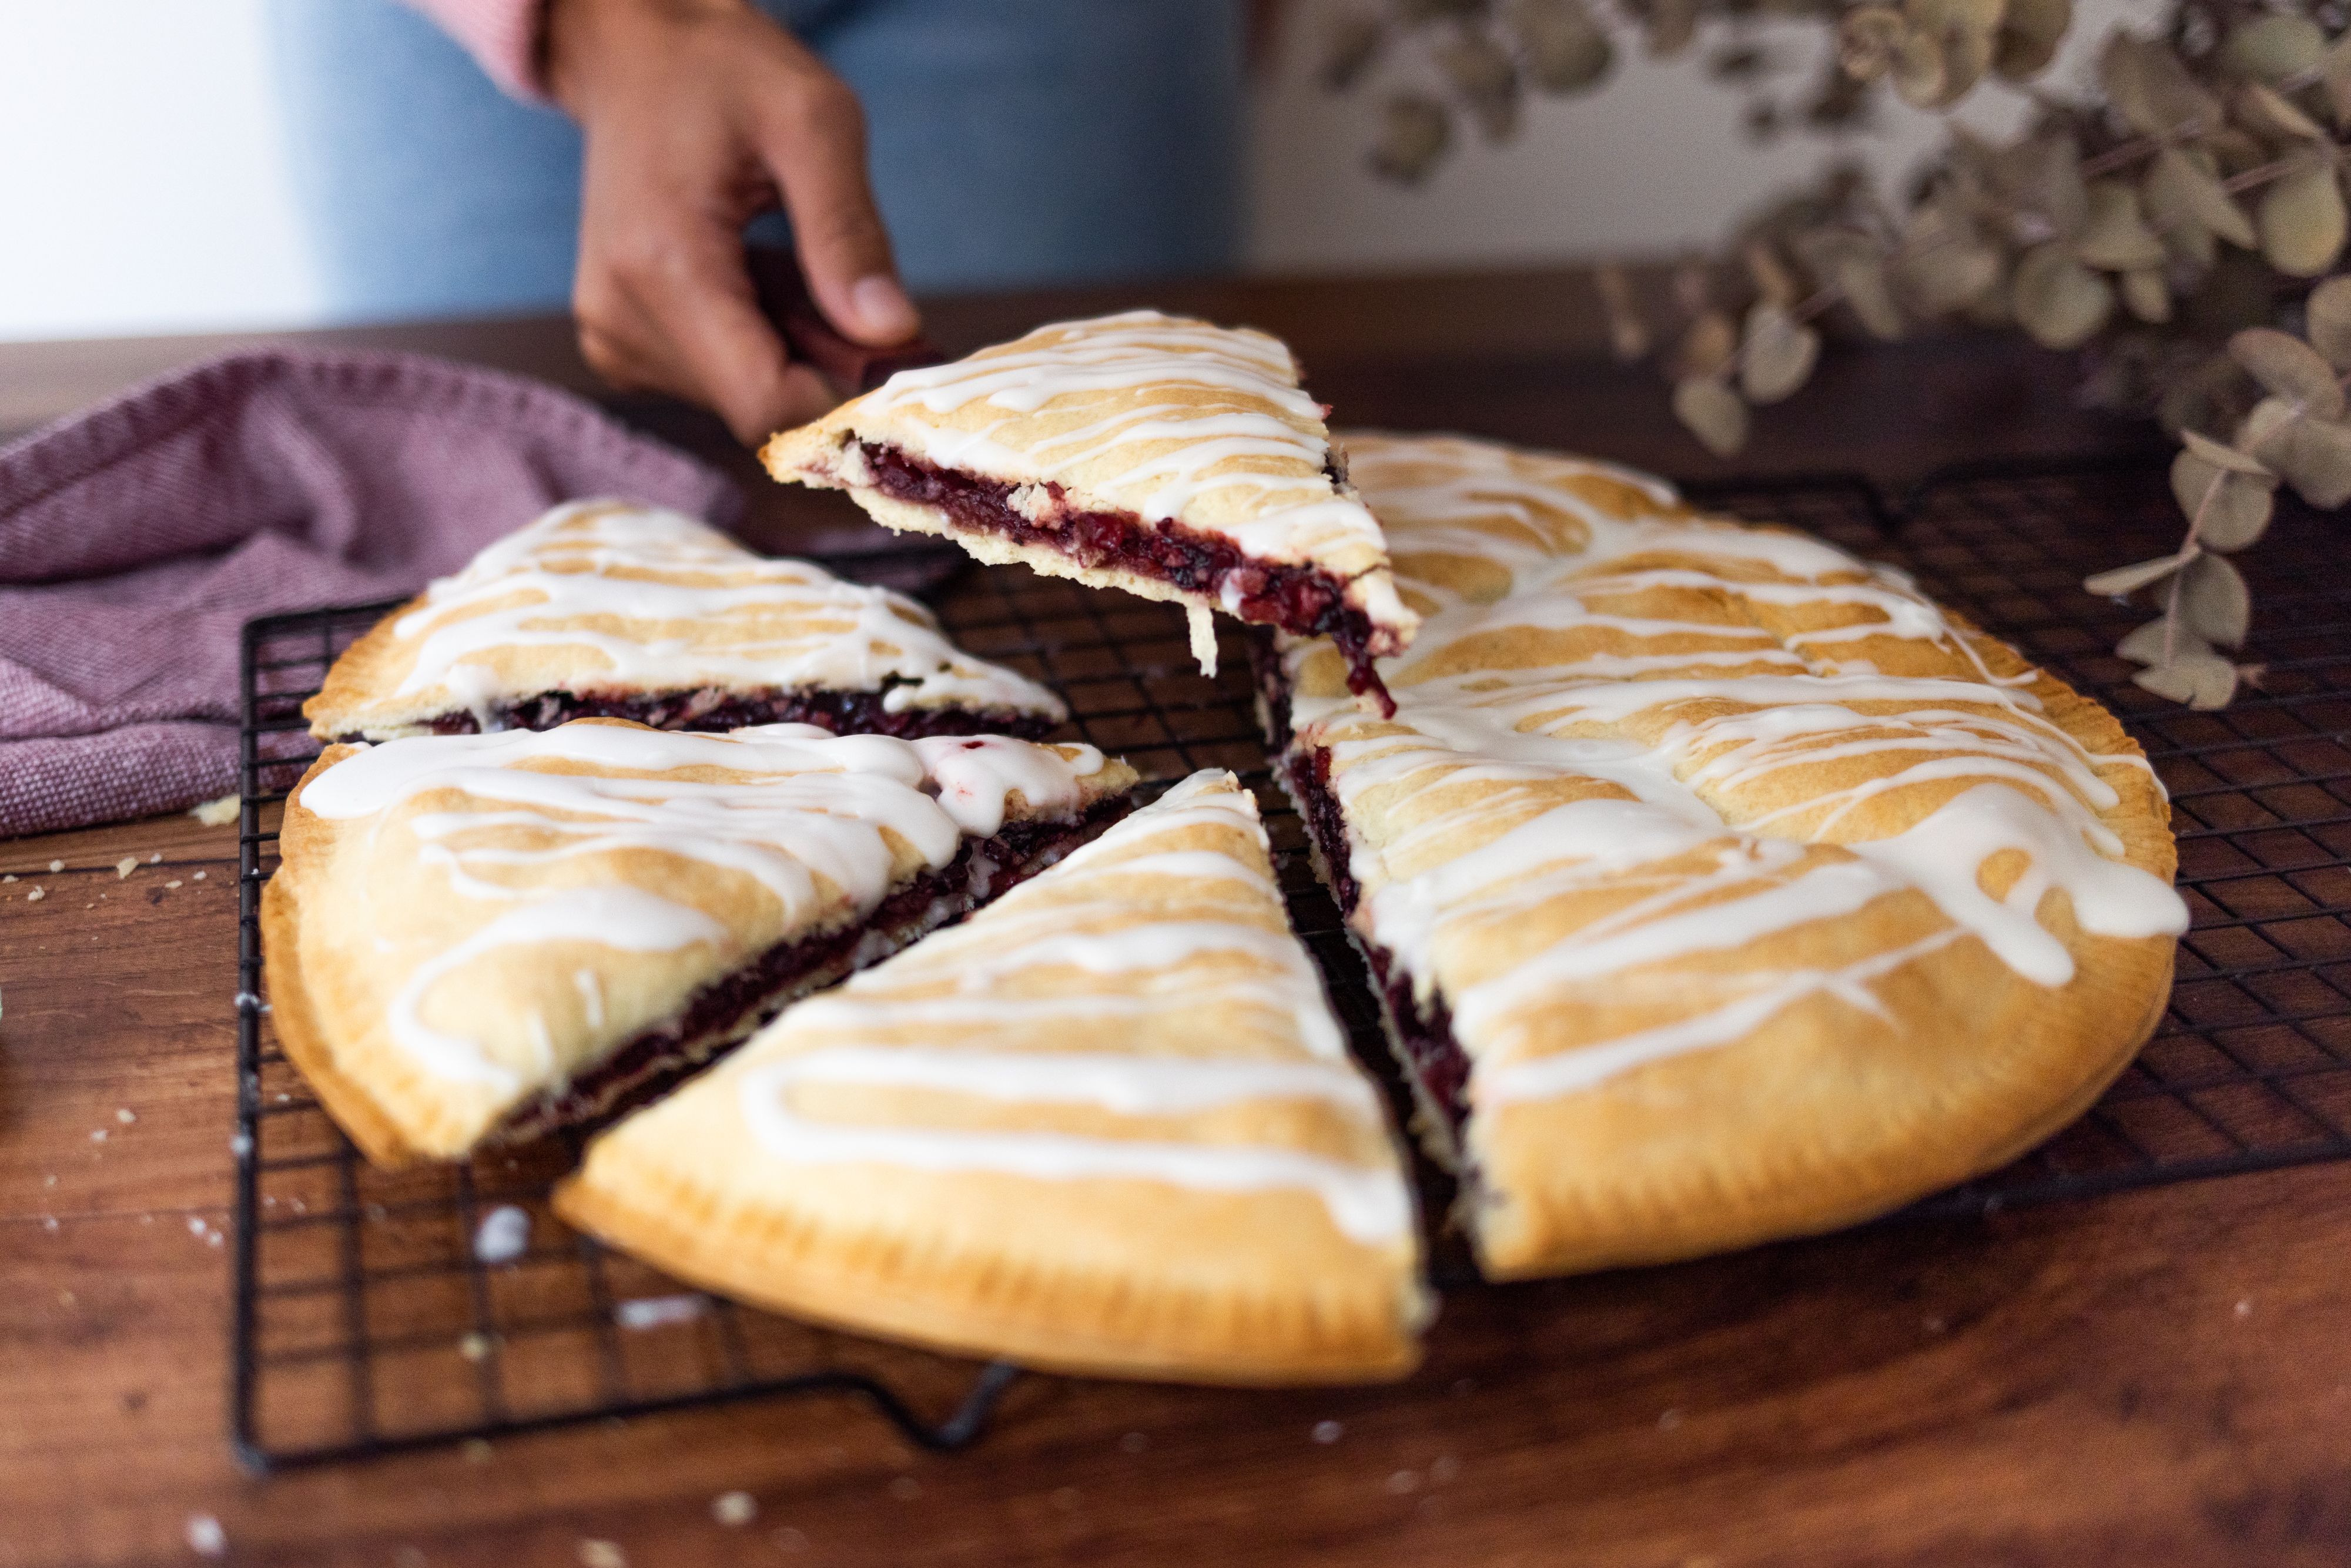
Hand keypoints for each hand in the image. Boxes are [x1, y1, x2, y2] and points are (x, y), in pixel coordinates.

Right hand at [545, 0, 920, 442]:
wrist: (634, 54)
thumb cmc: (722, 71)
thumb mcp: (812, 121)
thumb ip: (849, 231)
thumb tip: (891, 333)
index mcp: (660, 267)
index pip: (767, 404)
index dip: (847, 405)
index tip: (901, 362)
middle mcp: (621, 319)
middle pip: (761, 408)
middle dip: (827, 368)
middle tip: (856, 288)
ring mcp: (613, 337)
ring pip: (744, 399)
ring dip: (796, 351)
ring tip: (793, 262)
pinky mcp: (622, 342)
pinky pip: (718, 379)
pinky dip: (762, 342)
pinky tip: (761, 275)